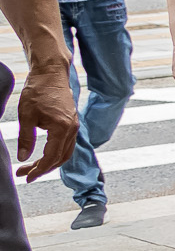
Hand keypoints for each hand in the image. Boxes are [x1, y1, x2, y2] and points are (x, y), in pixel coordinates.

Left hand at [13, 60, 74, 180]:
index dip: (39, 169)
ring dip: (50, 162)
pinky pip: (67, 144)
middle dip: (43, 169)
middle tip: (25, 174)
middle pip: (61, 158)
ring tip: (32, 166)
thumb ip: (25, 139)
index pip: (52, 157)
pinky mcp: (72, 123)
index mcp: (62, 129)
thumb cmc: (38, 91)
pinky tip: (43, 154)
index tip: (26, 176)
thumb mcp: (26, 116)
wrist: (51, 73)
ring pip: (65, 153)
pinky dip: (56, 153)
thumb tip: (23, 158)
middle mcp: (72, 129)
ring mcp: (74, 126)